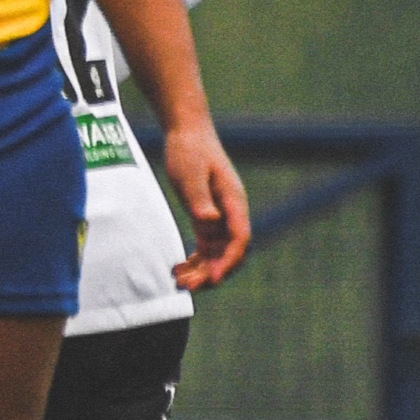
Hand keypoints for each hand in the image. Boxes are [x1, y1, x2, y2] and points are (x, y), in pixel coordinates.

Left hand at [160, 119, 252, 290]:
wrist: (186, 131)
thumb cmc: (189, 149)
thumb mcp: (190, 173)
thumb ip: (200, 198)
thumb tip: (210, 221)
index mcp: (234, 201)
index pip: (240, 237)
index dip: (229, 260)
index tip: (213, 278)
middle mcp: (231, 212)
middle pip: (230, 250)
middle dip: (213, 271)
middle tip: (189, 287)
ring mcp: (220, 215)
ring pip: (217, 252)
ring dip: (202, 269)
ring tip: (180, 283)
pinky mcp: (207, 216)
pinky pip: (206, 246)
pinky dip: (196, 260)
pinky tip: (179, 270)